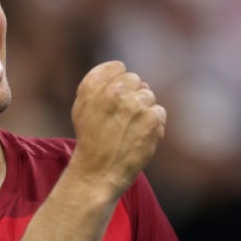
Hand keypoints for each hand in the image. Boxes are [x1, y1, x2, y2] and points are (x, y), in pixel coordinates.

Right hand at [67, 61, 166, 195]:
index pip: (118, 67)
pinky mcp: (152, 119)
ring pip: (148, 96)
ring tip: (129, 130)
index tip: (114, 98)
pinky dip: (153, 125)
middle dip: (131, 96)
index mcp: (94, 86)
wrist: (98, 172)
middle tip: (121, 118)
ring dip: (142, 110)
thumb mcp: (82, 107)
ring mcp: (135, 104)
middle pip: (135, 80)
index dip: (117, 82)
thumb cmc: (90, 140)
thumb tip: (133, 78)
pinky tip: (139, 137)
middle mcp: (115, 91)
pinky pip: (159, 112)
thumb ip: (99, 85)